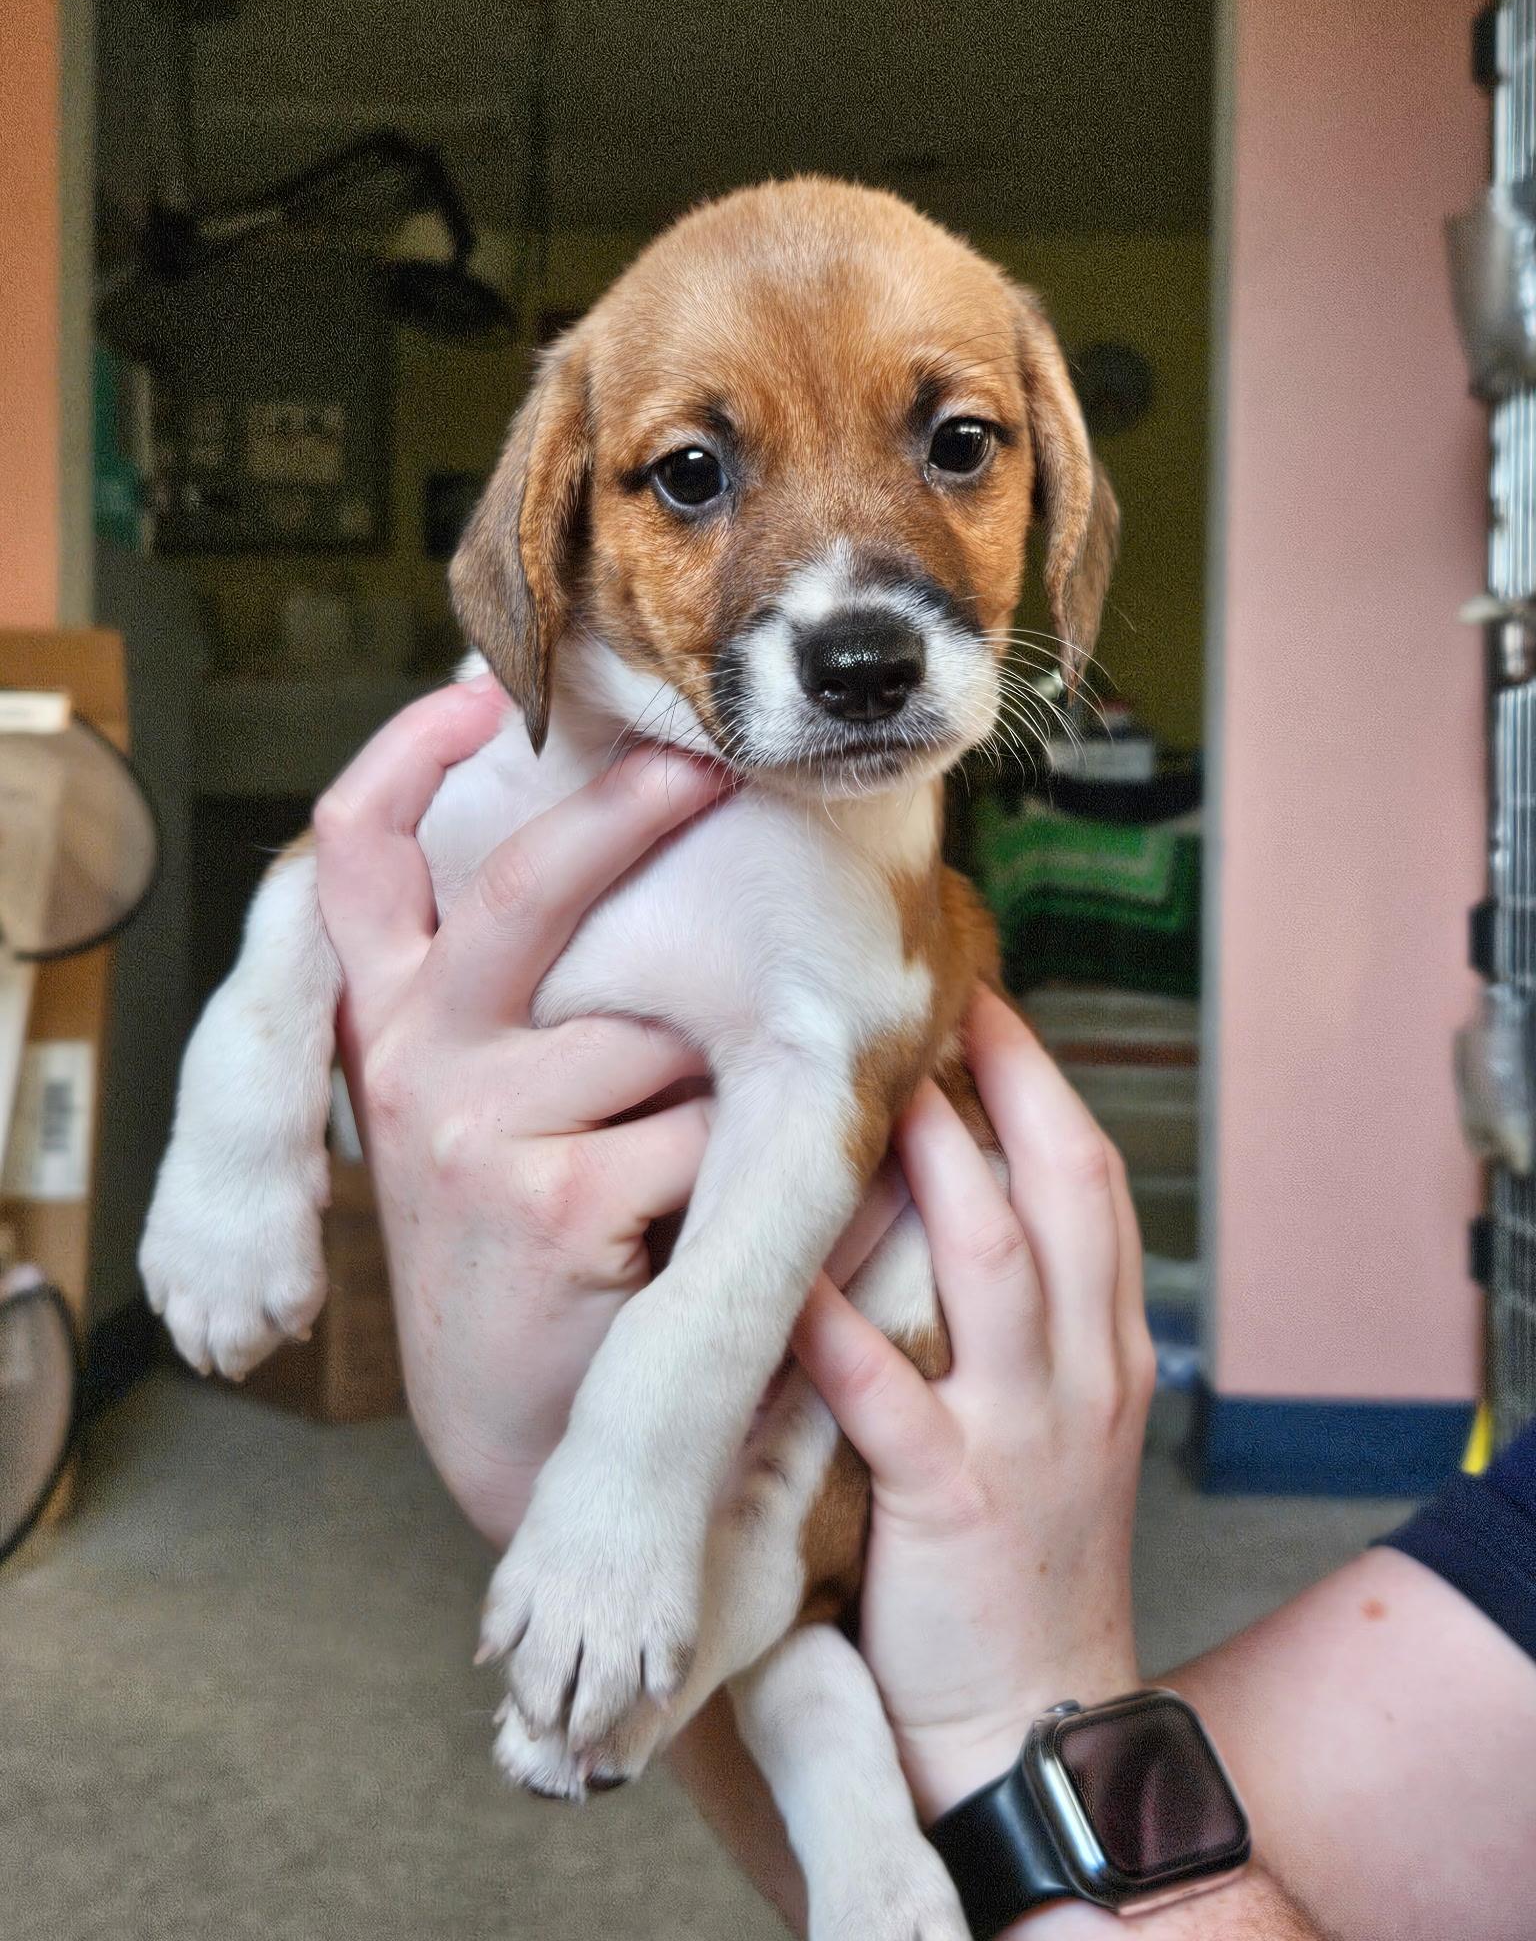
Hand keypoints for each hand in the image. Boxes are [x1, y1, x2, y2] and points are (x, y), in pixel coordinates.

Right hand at [313, 675, 729, 1546]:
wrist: (517, 1432)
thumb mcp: (484, 1112)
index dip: (401, 760)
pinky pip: (700, 1130)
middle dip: (624, 815)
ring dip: (701, 1092)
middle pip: (519, 894)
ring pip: (657, 1033)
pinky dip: (724, 1177)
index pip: (358, 861)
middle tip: (709, 766)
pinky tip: (671, 1240)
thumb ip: (518, 1005)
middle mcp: (413, 1060)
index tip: (473, 694)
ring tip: (664, 1180)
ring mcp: (472, 1124)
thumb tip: (631, 867)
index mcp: (391, 1025)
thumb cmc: (534, 1247)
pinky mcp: (551, 1191)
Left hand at [793, 988, 1156, 1823]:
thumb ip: (1019, 1320)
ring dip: (939, 1164)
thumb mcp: (1054, 1427)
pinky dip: (843, 1327)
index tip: (983, 1005)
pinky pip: (892, 1399)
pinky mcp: (955, 1506)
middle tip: (943, 995)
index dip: (1039, 1082)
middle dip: (1007, 1082)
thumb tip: (941, 1195)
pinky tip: (791, 1270)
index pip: (1087, 1180)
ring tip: (878, 1084)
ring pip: (995, 1267)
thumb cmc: (1019, 1564)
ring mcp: (1026, 1436)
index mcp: (1106, 1348)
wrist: (1038, 1735)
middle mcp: (1082, 1374)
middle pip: (1063, 1190)